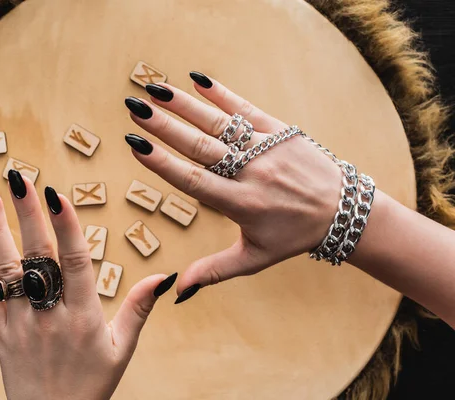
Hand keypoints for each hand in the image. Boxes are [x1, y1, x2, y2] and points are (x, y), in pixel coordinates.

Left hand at [0, 172, 176, 398]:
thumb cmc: (90, 386)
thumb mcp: (122, 349)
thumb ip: (139, 309)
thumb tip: (163, 276)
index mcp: (84, 316)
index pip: (75, 262)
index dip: (66, 225)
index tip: (56, 194)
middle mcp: (50, 315)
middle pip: (38, 257)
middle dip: (28, 215)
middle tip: (19, 178)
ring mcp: (20, 323)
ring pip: (7, 270)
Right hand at [124, 72, 345, 301]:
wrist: (345, 211)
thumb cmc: (294, 236)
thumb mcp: (255, 258)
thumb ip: (214, 271)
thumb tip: (178, 290)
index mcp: (242, 205)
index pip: (194, 180)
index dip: (163, 164)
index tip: (136, 146)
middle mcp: (252, 173)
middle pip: (201, 147)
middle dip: (165, 127)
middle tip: (135, 108)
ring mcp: (268, 149)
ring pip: (220, 124)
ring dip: (185, 105)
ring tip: (155, 90)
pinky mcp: (282, 131)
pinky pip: (248, 109)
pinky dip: (222, 94)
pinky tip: (198, 79)